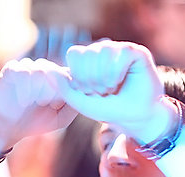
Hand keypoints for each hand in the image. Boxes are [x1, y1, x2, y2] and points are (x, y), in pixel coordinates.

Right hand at [0, 57, 77, 147]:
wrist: (6, 129)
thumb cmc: (33, 123)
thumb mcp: (60, 119)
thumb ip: (73, 106)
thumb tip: (85, 93)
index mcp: (55, 79)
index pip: (69, 73)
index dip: (69, 86)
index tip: (63, 101)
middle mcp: (42, 70)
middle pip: (56, 70)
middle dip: (55, 89)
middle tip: (48, 103)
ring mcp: (26, 67)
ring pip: (41, 69)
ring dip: (41, 88)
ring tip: (36, 102)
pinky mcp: (11, 69)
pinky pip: (24, 71)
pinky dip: (26, 87)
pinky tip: (24, 100)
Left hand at [53, 40, 167, 142]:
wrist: (134, 119)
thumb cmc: (108, 110)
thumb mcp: (82, 102)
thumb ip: (64, 88)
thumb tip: (49, 71)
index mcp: (89, 59)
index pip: (74, 53)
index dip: (77, 74)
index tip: (85, 91)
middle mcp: (104, 51)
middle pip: (88, 53)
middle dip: (90, 79)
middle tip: (100, 92)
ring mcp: (119, 50)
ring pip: (103, 51)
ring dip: (103, 77)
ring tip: (109, 89)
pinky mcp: (135, 52)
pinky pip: (120, 53)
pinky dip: (116, 73)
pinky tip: (119, 82)